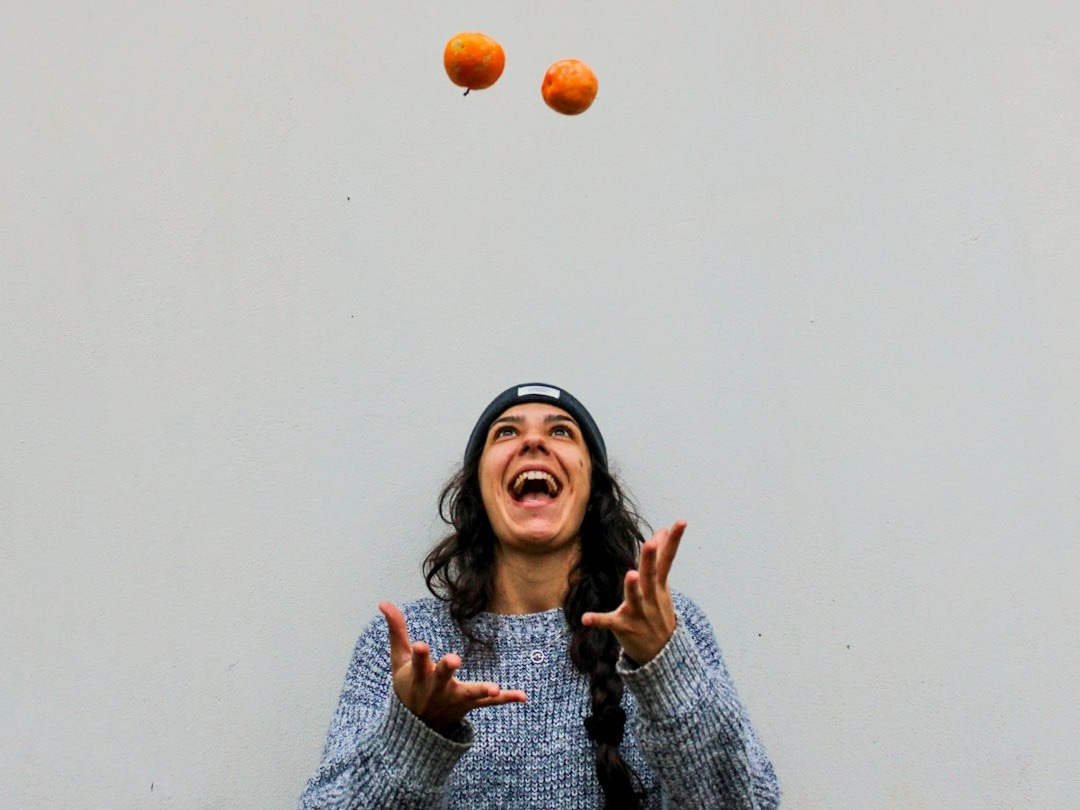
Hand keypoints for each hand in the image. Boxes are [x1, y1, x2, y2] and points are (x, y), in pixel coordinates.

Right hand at [380, 601, 526, 733]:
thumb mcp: (399, 660)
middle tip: (454, 660)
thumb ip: (396, 630)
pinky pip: (489, 704)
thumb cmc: (408, 686)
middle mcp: (437, 688)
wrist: (416, 727)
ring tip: (494, 687)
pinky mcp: (469, 705)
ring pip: (469, 694)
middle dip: (447, 669)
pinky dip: (505, 699)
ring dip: (481, 690)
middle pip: (442, 678)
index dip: (420, 654)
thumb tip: (383, 601)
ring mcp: (454, 698)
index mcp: (419, 676)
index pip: (419, 663)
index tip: (421, 644)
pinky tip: (523, 695)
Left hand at [581, 520, 685, 664]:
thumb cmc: (658, 612)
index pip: (668, 559)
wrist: (662, 653)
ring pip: (634, 598)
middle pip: (651, 575)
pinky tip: (586, 618)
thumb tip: (662, 530)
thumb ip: (659, 559)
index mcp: (659, 586)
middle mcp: (650, 598)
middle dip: (650, 559)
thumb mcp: (662, 586)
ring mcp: (638, 613)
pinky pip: (609, 623)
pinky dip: (597, 620)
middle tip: (651, 543)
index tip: (681, 522)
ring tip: (631, 574)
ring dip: (632, 587)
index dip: (673, 541)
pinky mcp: (624, 627)